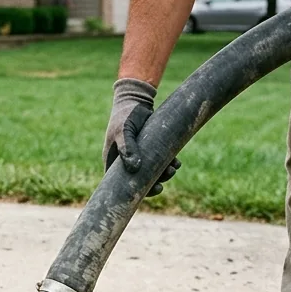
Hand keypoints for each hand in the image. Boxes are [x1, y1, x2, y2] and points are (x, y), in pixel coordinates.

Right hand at [103, 78, 179, 194]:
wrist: (135, 99)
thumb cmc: (125, 114)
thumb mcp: (124, 129)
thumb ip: (127, 147)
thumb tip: (134, 167)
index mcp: (113, 160)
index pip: (121, 183)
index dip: (136, 192)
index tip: (152, 191)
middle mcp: (125, 160)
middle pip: (139, 181)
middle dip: (154, 182)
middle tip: (165, 180)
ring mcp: (138, 155)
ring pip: (152, 172)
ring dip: (164, 174)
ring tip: (174, 168)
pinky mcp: (149, 149)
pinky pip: (159, 162)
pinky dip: (169, 163)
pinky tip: (177, 161)